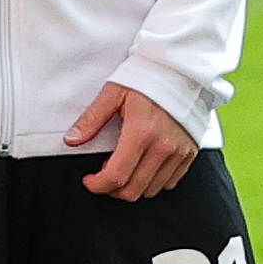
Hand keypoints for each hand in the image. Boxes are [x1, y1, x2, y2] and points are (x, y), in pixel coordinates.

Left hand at [63, 80, 199, 200]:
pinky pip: (171, 182)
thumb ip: (91, 119)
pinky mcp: (190, 153)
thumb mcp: (113, 93)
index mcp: (141, 132)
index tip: (90, 181)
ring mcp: (179, 152)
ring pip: (152, 190)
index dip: (98, 185)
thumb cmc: (147, 80)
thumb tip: (72, 139)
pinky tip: (142, 166)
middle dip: (112, 190)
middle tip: (103, 176)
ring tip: (123, 168)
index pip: (117, 176)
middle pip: (134, 190)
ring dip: (133, 186)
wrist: (182, 73)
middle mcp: (163, 147)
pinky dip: (153, 182)